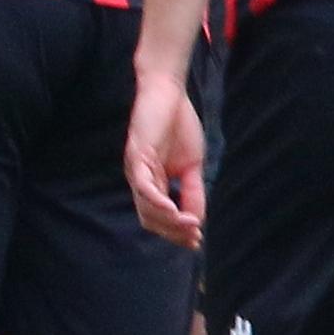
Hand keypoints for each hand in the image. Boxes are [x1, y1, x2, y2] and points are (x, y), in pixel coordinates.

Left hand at [126, 75, 209, 247]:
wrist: (170, 93)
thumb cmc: (179, 125)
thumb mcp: (193, 165)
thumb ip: (194, 191)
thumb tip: (197, 220)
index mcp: (152, 184)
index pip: (159, 218)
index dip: (177, 233)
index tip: (196, 241)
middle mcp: (140, 181)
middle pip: (150, 219)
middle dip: (173, 233)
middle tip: (194, 238)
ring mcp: (136, 170)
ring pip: (146, 208)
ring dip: (169, 222)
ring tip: (190, 226)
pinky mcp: (136, 156)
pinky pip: (144, 186)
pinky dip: (158, 202)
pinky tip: (173, 211)